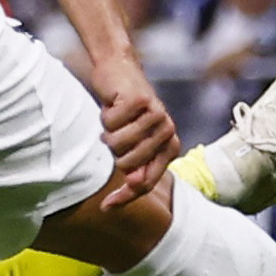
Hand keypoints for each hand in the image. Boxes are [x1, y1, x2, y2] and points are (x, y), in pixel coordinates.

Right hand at [86, 47, 179, 207]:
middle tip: (117, 132)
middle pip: (127, 166)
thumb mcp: (130, 141)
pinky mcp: (140, 101)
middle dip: (113, 151)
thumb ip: (135, 166)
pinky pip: (110, 124)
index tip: (106, 206)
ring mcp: (156, 115)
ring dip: (108, 132)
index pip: (146, 182)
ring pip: (117, 146)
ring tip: (116, 118)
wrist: (119, 70)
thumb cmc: (124, 110)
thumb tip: (131, 186)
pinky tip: (113, 105)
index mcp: (169, 147)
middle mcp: (167, 132)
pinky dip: (105, 116)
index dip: (125, 196)